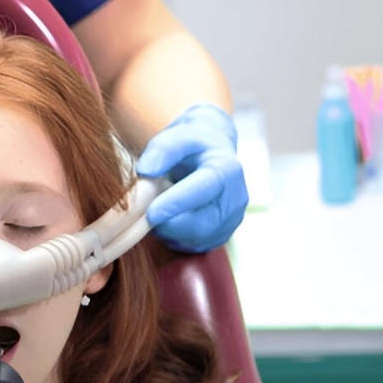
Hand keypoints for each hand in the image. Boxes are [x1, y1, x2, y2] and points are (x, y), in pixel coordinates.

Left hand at [136, 103, 249, 252]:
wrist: (209, 155)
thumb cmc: (191, 147)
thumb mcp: (177, 136)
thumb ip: (162, 149)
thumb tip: (146, 170)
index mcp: (227, 170)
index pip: (204, 190)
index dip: (176, 204)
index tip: (151, 213)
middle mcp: (236, 198)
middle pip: (202, 224)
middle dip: (171, 224)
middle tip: (147, 215)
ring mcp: (232, 219)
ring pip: (197, 239)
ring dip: (171, 232)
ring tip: (159, 212)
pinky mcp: (223, 235)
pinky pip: (195, 245)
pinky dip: (176, 238)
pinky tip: (169, 220)